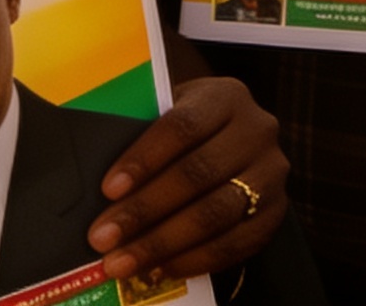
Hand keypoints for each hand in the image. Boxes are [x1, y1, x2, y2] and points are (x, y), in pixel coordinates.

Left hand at [88, 75, 286, 282]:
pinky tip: (156, 269)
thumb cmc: (191, 128)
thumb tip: (92, 175)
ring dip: (162, 243)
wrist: (240, 143)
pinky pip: (232, 245)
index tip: (108, 189)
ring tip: (121, 262)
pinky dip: (191, 261)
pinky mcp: (274, 215)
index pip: (183, 125)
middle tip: (102, 238)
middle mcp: (257, 131)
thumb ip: (144, 130)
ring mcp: (270, 175)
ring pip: (215, 214)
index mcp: (226, 96)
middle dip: (144, 210)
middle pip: (197, 174)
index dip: (145, 158)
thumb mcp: (174, 111)